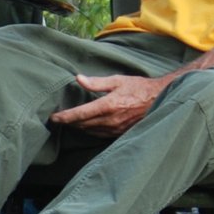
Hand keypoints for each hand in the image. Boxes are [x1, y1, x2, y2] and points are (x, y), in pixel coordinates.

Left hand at [52, 73, 172, 136]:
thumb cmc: (139, 87)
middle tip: (57, 119)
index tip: (53, 117)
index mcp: (108, 105)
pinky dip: (90, 130)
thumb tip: (78, 78)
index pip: (80, 114)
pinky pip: (100, 134)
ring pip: (90, 131)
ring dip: (78, 127)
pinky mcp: (121, 133)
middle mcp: (110, 120)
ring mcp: (116, 129)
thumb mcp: (117, 80)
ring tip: (69, 122)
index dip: (64, 117)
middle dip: (69, 122)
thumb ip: (96, 82)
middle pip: (82, 124)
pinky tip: (86, 126)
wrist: (160, 99)